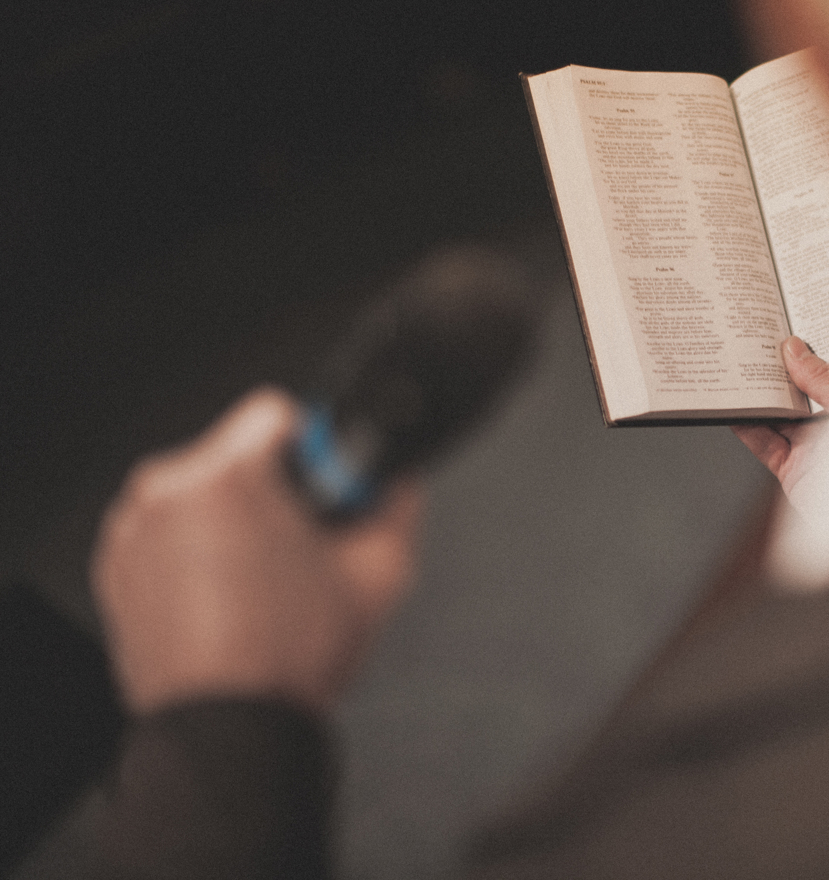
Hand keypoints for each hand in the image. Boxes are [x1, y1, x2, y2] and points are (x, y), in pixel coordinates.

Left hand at [92, 387, 423, 714]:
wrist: (229, 731)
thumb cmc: (289, 657)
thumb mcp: (381, 572)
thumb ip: (397, 504)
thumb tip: (398, 478)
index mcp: (228, 477)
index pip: (279, 411)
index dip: (319, 448)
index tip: (328, 486)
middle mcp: (167, 492)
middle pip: (237, 454)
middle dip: (276, 487)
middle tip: (303, 542)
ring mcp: (133, 530)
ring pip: (203, 492)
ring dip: (236, 516)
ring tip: (266, 576)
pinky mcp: (118, 567)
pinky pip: (171, 530)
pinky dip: (199, 549)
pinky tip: (230, 594)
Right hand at [732, 336, 828, 497]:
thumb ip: (826, 381)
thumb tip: (797, 352)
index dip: (811, 355)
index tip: (787, 336)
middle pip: (802, 395)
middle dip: (780, 374)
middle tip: (756, 349)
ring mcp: (815, 452)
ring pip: (780, 419)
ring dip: (759, 399)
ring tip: (739, 372)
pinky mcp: (794, 473)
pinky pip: (766, 446)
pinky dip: (748, 428)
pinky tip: (736, 410)